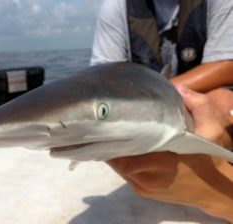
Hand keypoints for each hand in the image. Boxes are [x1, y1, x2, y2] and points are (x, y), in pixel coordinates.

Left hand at [107, 86, 232, 221]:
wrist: (215, 191)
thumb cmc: (210, 159)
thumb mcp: (213, 131)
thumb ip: (199, 106)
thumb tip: (178, 89)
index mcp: (164, 163)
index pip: (126, 156)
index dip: (116, 142)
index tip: (112, 125)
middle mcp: (150, 179)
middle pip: (119, 162)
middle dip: (114, 145)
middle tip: (110, 127)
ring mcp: (145, 188)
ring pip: (120, 169)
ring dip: (116, 154)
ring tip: (115, 136)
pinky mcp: (144, 193)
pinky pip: (125, 175)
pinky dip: (122, 163)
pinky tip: (124, 150)